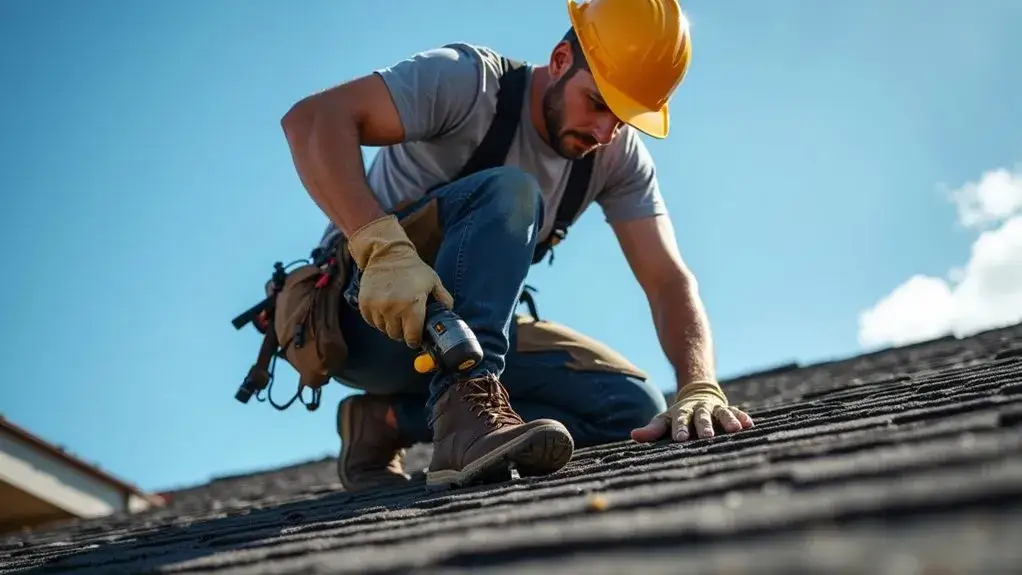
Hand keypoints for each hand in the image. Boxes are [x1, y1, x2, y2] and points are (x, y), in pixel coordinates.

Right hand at [347, 214, 453, 346]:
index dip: (415, 340)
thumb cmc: (412, 269)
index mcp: (412, 306)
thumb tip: (450, 313)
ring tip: (395, 312)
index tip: (415, 337)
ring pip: (383, 329)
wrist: (388, 254)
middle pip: (396, 335)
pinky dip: (377, 319)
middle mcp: (393, 308)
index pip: (411, 337)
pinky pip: (371, 321)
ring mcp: (377, 306)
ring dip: (389, 325)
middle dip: (402, 332)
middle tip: (405, 322)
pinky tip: (384, 309)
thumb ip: (444, 299)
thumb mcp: (433, 282)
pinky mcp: (365, 303)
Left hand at [631, 380, 753, 442]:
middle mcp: (699, 409)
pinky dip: (742, 417)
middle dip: (704, 426)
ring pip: (721, 413)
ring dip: (728, 420)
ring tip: (734, 430)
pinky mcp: (728, 409)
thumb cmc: (679, 415)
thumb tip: (633, 435)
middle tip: (707, 436)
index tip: (680, 438)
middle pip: (701, 417)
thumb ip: (652, 429)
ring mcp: (714, 408)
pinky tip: (749, 424)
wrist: (697, 393)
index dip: (680, 428)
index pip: (680, 420)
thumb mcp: (665, 420)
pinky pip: (736, 412)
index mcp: (682, 412)